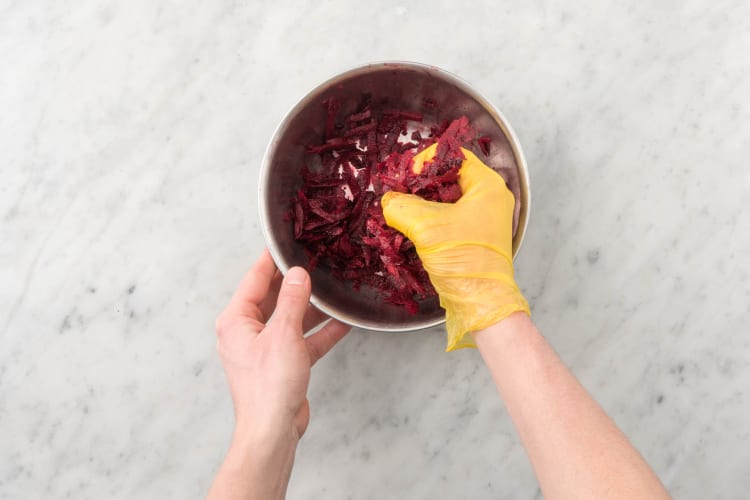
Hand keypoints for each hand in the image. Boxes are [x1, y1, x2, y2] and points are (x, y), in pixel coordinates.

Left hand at [215, 249, 349, 444]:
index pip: (255, 279)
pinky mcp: (282, 363)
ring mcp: (265, 348)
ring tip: (333, 292)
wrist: (273, 431)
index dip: (272, 260)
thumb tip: (299, 275)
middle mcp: (247, 332)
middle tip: (316, 263)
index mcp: (236, 321)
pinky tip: (342, 322)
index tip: (286, 243)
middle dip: (297, 283)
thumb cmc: (269, 387)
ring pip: (291, 318)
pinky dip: (320, 332)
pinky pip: (302, 340)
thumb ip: (294, 301)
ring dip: (312, 308)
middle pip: (274, 297)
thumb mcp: (284, 334)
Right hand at [382, 144, 528, 350]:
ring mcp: (484, 217)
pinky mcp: (475, 235)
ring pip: (446, 198)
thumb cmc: (465, 262)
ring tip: (402, 211)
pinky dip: (430, 219)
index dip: (425, 162)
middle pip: (448, 176)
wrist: (482, 302)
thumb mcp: (426, 228)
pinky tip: (413, 228)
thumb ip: (401, 206)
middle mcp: (489, 197)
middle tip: (399, 193)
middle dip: (420, 184)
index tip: (405, 179)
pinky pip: (449, 217)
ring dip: (423, 203)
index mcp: (487, 186)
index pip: (452, 156)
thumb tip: (389, 200)